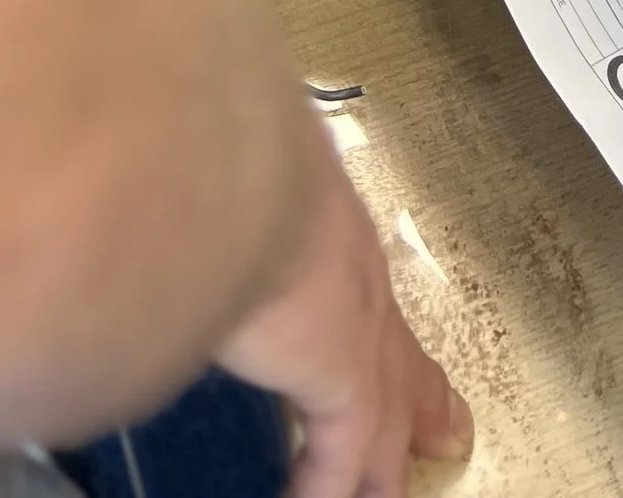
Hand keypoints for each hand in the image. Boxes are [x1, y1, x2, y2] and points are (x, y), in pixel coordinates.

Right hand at [218, 142, 468, 497]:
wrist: (224, 168)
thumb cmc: (206, 157)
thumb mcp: (218, 178)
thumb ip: (213, 215)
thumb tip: (177, 221)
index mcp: (322, 219)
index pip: (358, 286)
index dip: (376, 325)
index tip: (394, 348)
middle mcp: (352, 267)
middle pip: (395, 349)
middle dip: (417, 396)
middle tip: (446, 430)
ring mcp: (358, 318)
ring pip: (382, 404)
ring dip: (380, 455)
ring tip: (385, 490)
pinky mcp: (346, 373)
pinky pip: (343, 449)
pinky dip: (324, 484)